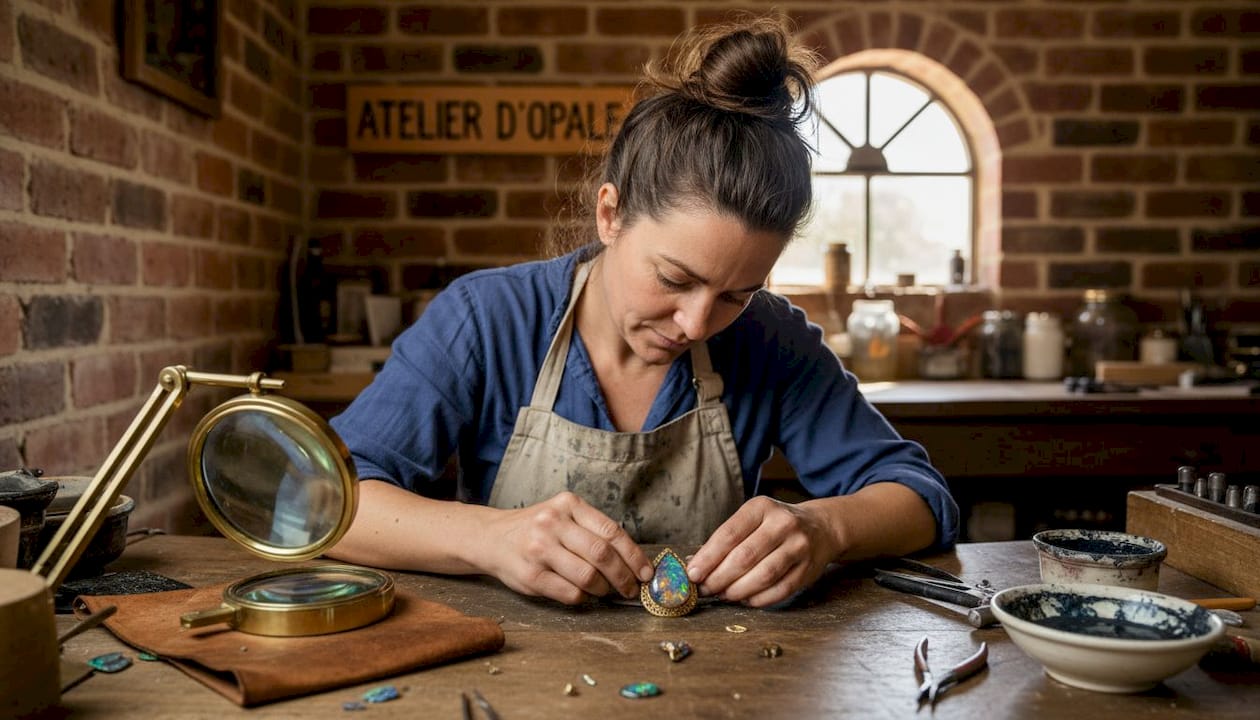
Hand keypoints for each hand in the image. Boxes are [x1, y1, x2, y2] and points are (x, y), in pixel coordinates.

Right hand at [479, 491, 653, 604]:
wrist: (491, 537)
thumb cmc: (536, 529)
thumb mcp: (563, 516)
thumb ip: (592, 530)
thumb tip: (632, 560)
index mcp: (568, 505)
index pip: (612, 531)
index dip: (634, 556)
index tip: (646, 572)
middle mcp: (553, 524)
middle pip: (602, 555)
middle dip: (624, 577)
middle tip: (632, 589)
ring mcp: (540, 549)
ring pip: (588, 576)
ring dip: (604, 589)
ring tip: (605, 591)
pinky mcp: (531, 576)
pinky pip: (570, 593)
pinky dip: (584, 597)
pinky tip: (583, 593)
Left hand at [685, 496, 838, 607]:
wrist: (820, 528)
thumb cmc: (774, 526)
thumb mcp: (752, 520)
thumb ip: (725, 540)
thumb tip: (694, 565)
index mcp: (761, 507)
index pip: (729, 534)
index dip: (708, 558)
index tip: (692, 574)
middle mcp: (782, 524)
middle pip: (744, 557)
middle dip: (719, 578)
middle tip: (705, 590)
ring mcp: (798, 546)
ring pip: (763, 575)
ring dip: (737, 590)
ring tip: (723, 595)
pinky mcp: (809, 569)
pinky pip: (780, 590)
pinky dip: (758, 599)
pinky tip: (746, 599)